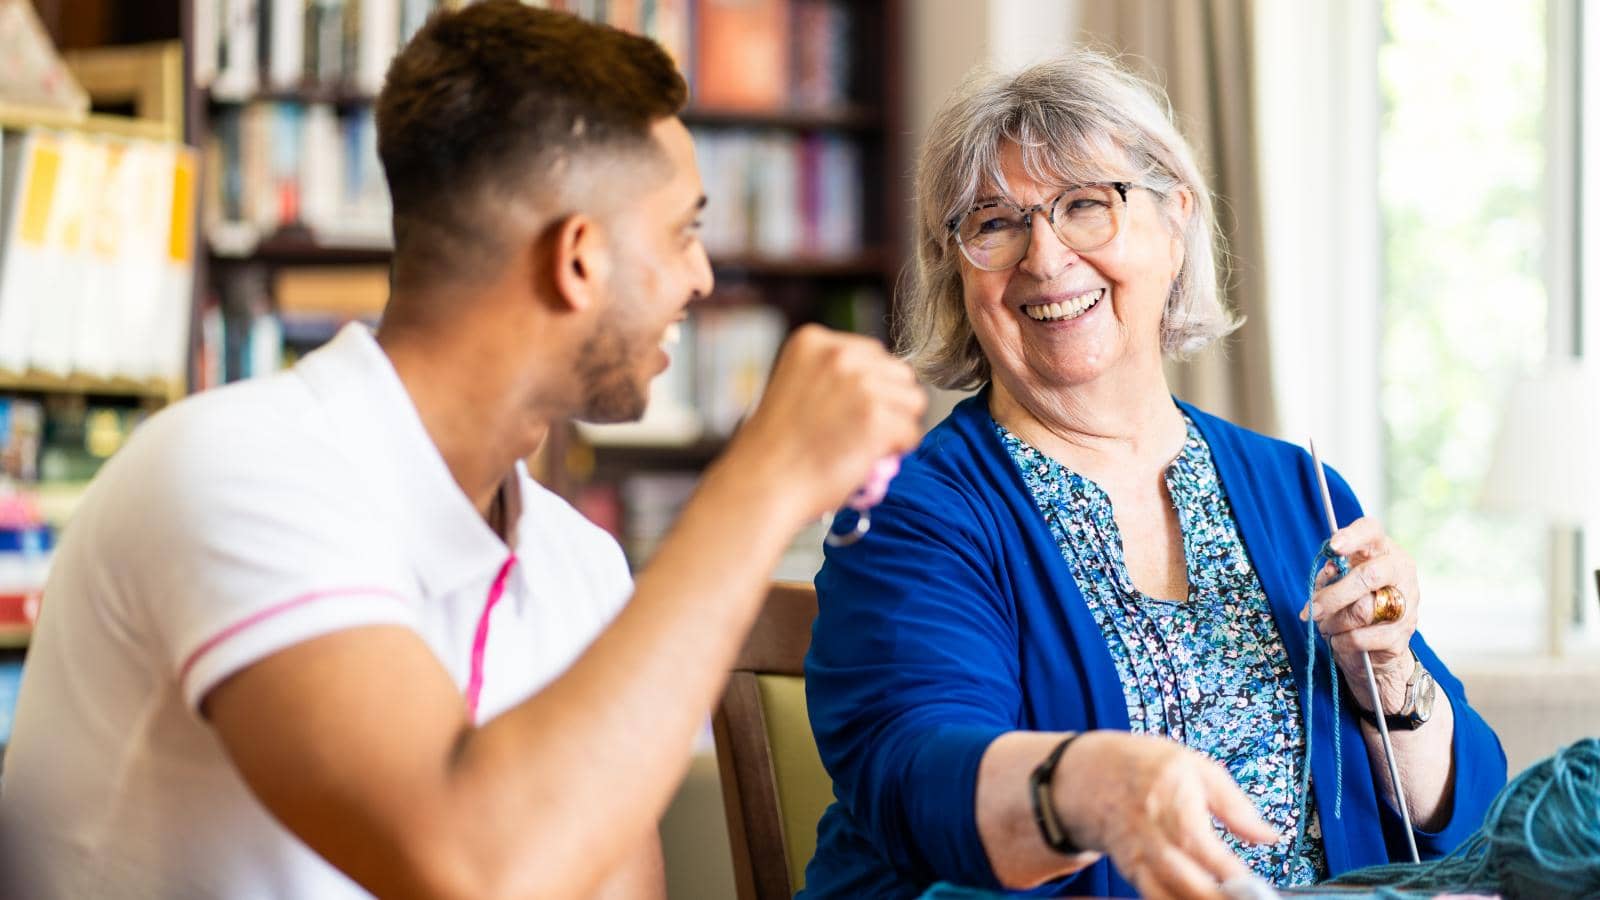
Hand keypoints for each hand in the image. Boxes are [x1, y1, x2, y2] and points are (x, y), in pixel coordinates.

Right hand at [723, 325, 925, 525]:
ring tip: (863, 444)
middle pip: (900, 374)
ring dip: (896, 426)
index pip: (874, 355)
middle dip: (889, 404)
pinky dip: (896, 451)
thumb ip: (832, 375)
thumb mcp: (795, 385)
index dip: (869, 388)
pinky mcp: (877, 419)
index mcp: (814, 340)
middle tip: (860, 431)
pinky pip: (912, 434)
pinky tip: (866, 458)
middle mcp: (839, 354)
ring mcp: (860, 385)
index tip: (846, 411)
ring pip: (913, 402)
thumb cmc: (774, 447)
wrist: (762, 483)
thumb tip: (879, 386)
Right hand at [1056, 732, 1279, 899]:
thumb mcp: (1196, 767)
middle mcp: (1148, 827)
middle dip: (1214, 896)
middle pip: (1180, 874)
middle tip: (1243, 899)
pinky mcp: (1130, 870)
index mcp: (1168, 794)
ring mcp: (1136, 852)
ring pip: (1163, 892)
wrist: (1090, 774)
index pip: (1198, 841)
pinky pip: (1153, 896)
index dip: (1228, 870)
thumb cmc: (1146, 767)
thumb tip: (1269, 835)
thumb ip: (1236, 805)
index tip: (1254, 886)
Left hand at [1302, 517, 1420, 711]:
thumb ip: (1330, 575)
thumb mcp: (1336, 584)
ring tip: (1327, 626)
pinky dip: (1342, 641)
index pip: (1371, 531)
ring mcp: (1407, 604)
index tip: (1333, 547)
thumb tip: (1330, 571)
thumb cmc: (1351, 605)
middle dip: (1334, 595)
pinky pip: (1362, 638)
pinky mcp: (1402, 635)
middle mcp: (1400, 573)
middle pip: (1369, 576)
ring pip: (1363, 610)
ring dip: (1334, 622)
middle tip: (1312, 610)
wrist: (1376, 649)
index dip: (1353, 536)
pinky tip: (1339, 640)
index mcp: (1382, 551)